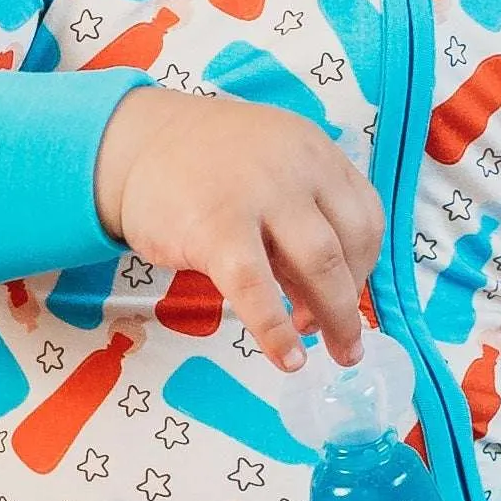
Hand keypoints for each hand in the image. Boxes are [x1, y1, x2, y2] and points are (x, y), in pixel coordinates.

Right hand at [94, 87, 383, 370]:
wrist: (135, 143)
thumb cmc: (206, 168)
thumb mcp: (269, 177)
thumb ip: (299, 227)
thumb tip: (320, 304)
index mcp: (316, 153)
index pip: (365, 217)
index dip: (364, 268)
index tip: (347, 296)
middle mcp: (298, 168)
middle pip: (349, 245)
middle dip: (352, 302)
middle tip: (346, 342)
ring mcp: (258, 196)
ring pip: (318, 265)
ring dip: (332, 318)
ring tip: (328, 350)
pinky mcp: (216, 228)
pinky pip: (257, 290)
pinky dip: (278, 331)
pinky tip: (287, 357)